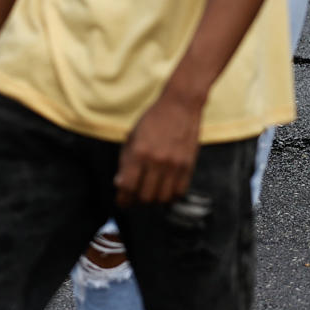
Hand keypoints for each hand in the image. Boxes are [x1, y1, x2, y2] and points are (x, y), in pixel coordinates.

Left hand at [114, 90, 203, 206]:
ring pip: (163, 198)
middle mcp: (157, 161)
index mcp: (139, 152)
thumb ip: (125, 161)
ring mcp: (175, 165)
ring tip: (147, 196)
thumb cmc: (152, 121)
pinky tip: (164, 192)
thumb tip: (120, 184)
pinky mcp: (189, 167)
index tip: (121, 202)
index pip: (128, 186)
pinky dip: (170, 197)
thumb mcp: (132, 137)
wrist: (180, 107)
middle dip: (136, 201)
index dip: (122, 198)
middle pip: (146, 196)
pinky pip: (180, 192)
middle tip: (133, 200)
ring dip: (153, 201)